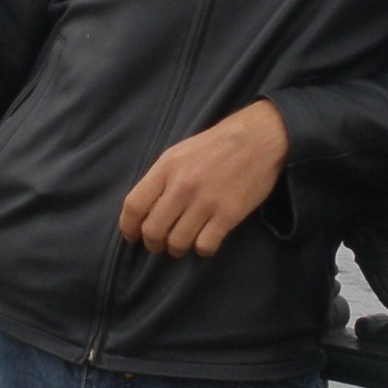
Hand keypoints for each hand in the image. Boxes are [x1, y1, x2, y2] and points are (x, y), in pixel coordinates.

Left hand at [118, 99, 289, 258]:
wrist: (258, 138)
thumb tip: (145, 210)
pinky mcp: (228, 215)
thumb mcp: (180, 153)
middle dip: (153, 244)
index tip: (133, 235)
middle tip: (160, 244)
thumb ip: (161, 179)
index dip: (128, 227)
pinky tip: (206, 240)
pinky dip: (202, 249)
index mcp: (166, 168)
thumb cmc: (216, 145)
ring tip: (183, 244)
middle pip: (153, 230)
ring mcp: (206, 202)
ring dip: (177, 249)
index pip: (134, 205)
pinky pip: (205, 246)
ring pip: (177, 243)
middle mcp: (182, 186)